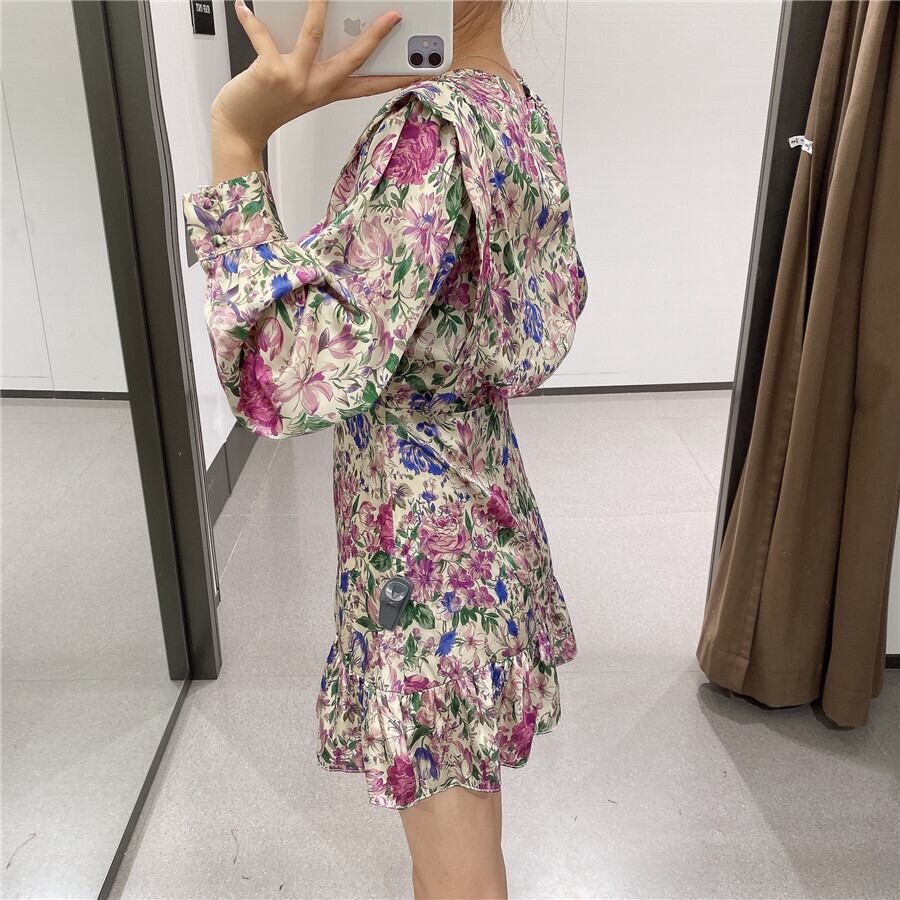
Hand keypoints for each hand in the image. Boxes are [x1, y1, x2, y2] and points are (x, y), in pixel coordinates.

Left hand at [210, 0, 424, 151]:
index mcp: (326, 92)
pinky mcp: (271, 72)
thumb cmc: (265, 106)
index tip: (419, 70)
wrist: (238, 129)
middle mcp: (316, 87)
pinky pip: (262, 36)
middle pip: (354, 58)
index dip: (395, 78)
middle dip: (376, 35)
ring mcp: (296, 79)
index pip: (368, 86)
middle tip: (394, 16)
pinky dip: (251, 19)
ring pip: (315, 35)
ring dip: (319, 7)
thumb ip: (310, 61)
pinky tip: (244, 6)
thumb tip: (318, 23)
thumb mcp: (298, 86)